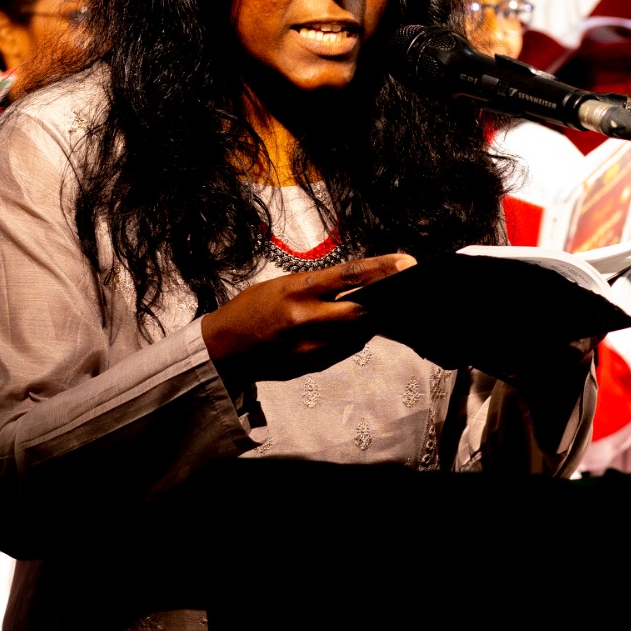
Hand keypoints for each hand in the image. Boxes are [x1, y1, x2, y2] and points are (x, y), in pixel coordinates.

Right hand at [200, 253, 414, 386]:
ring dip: (367, 324)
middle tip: (393, 297)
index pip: (350, 275)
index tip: (407, 263)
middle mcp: (306, 319)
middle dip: (380, 305)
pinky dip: (351, 340)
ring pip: (357, 335)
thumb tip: (362, 285)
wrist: (223, 348)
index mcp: (299, 290)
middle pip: (362, 312)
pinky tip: (347, 331)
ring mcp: (309, 347)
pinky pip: (344, 352)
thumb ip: (321, 286)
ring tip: (369, 313)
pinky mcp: (309, 366)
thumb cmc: (253, 309)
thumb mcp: (284, 285)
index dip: (383, 269)